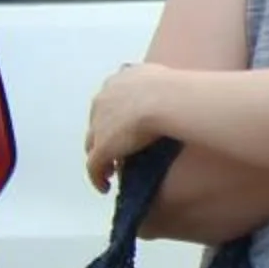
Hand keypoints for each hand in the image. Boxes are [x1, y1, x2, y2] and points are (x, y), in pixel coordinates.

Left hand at [82, 63, 173, 189]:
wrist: (166, 100)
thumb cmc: (174, 89)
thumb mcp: (167, 80)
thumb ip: (161, 87)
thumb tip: (175, 95)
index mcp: (117, 83)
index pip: (110, 101)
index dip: (117, 116)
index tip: (126, 126)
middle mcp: (102, 101)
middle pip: (97, 123)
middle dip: (105, 135)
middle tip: (119, 149)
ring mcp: (99, 126)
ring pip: (93, 144)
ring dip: (101, 156)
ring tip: (111, 169)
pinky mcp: (101, 149)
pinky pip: (94, 167)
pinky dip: (97, 178)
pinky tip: (106, 187)